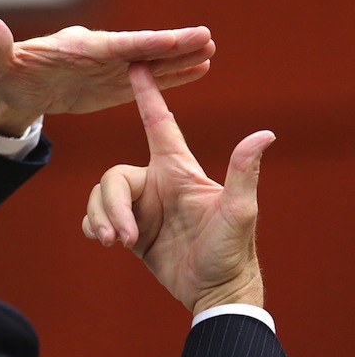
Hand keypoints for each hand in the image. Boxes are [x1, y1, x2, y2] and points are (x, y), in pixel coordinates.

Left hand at [0, 12, 214, 134]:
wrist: (16, 87)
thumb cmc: (7, 71)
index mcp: (78, 48)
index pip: (118, 44)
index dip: (148, 43)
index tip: (177, 37)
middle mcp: (100, 55)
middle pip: (142, 50)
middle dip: (173, 46)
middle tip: (207, 38)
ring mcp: (109, 69)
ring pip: (150, 64)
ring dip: (178, 60)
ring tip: (210, 53)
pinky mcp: (112, 86)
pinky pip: (145, 81)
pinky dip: (170, 77)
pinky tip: (196, 70)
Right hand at [82, 62, 273, 314]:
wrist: (213, 292)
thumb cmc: (232, 252)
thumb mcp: (239, 212)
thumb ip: (243, 173)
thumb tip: (265, 134)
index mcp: (178, 171)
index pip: (158, 124)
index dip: (148, 94)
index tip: (136, 64)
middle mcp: (156, 183)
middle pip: (113, 177)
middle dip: (111, 207)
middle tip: (123, 238)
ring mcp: (141, 206)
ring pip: (100, 197)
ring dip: (100, 219)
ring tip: (114, 243)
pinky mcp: (129, 229)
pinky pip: (95, 215)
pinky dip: (91, 225)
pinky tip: (103, 240)